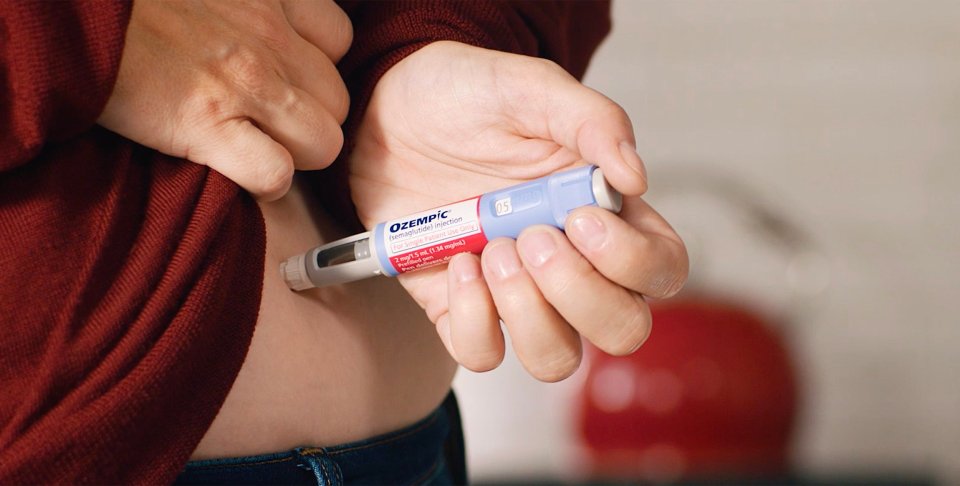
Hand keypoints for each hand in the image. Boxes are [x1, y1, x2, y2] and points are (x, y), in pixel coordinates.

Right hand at [98, 0, 351, 199]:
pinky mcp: (207, 125)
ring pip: (323, 143)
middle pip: (337, 101)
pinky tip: (236, 170)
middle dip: (310, 119)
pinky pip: (276, 175)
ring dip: (296, 155)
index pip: (338, 41)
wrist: (71, 12)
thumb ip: (249, 4)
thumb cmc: (134, 3)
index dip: (315, 69)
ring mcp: (245, 83)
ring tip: (258, 149)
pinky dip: (263, 183)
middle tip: (268, 123)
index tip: (286, 79)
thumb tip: (264, 27)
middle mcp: (269, 37)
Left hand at [349, 41, 687, 380]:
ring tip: (491, 250)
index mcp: (604, 214)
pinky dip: (471, 321)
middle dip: (580, 295)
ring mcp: (516, 293)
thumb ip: (592, 120)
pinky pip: (481, 354)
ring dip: (528, 313)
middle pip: (621, 329)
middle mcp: (570, 264)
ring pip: (556, 357)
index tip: (581, 217)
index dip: (632, 262)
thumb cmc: (468, 95)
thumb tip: (635, 178)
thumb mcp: (531, 88)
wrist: (389, 109)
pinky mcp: (460, 308)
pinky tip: (458, 263)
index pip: (661, 270)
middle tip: (531, 238)